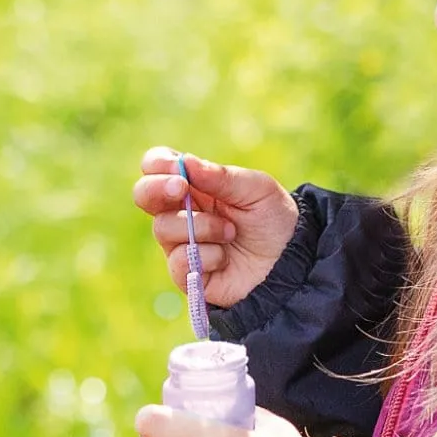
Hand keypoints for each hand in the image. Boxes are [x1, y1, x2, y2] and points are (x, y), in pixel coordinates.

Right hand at [132, 150, 298, 310]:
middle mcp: (182, 212)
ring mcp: (182, 243)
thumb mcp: (256, 189)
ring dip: (201, 226)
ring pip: (163, 228)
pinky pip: (178, 261)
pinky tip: (224, 258)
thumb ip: (221, 177)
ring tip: (230, 233)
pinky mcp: (187, 274)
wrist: (292, 263)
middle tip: (182, 189)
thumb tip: (186, 163)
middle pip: (144, 195)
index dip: (158, 164)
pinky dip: (205, 256)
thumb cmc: (274, 221)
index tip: (176, 168)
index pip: (158, 168)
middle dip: (157, 189)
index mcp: (196, 186)